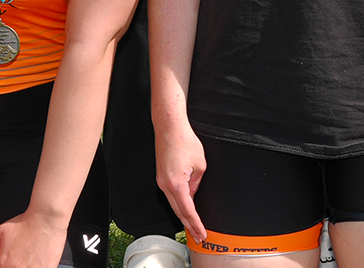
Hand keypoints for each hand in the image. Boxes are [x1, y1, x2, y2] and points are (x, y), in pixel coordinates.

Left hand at [0, 204, 67, 266]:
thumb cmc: (27, 222)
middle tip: (20, 259)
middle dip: (14, 267)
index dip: (3, 266)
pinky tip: (39, 260)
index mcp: (5, 263)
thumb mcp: (1, 232)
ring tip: (30, 259)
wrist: (48, 217)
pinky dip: (38, 267)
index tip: (8, 263)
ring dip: (26, 267)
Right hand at [153, 122, 208, 247]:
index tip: (201, 233)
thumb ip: (198, 182)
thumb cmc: (184, 141)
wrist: (169, 128)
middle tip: (198, 236)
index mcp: (176, 184)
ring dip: (184, 215)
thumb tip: (193, 193)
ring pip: (174, 204)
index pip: (188, 211)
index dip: (195, 224)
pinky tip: (186, 208)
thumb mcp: (200, 164)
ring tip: (193, 226)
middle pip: (178, 211)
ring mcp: (161, 181)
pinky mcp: (162, 176)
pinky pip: (171, 194)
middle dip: (189, 225)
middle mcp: (165, 185)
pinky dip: (179, 204)